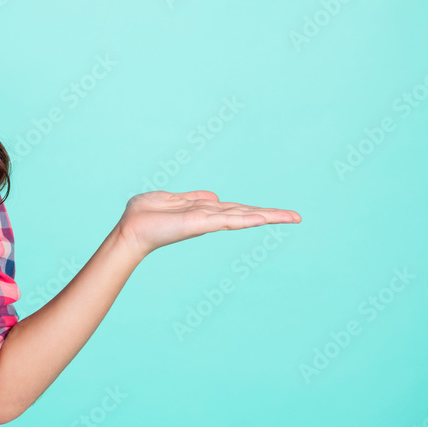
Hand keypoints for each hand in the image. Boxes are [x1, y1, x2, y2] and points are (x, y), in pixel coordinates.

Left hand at [110, 190, 301, 260]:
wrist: (130, 230)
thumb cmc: (143, 215)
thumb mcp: (170, 198)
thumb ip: (192, 198)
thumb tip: (215, 196)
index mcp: (202, 211)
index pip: (234, 209)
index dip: (254, 210)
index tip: (274, 213)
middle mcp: (209, 217)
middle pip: (245, 213)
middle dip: (270, 215)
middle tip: (297, 217)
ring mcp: (207, 221)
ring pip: (243, 216)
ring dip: (267, 216)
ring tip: (293, 217)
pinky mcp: (200, 223)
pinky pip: (227, 219)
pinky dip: (246, 219)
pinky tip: (263, 218)